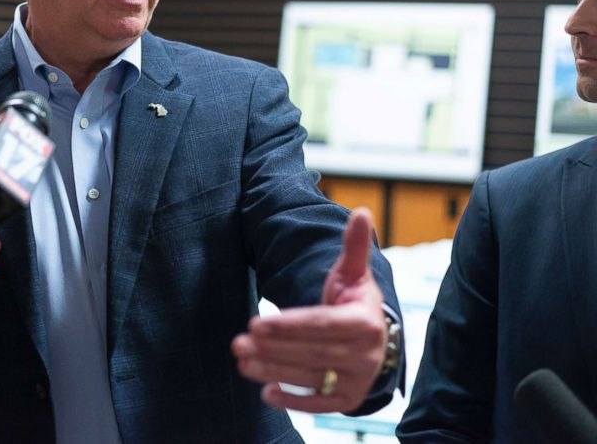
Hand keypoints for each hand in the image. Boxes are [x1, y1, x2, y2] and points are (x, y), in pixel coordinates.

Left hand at [231, 207, 387, 413]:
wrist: (375, 340)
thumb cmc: (354, 302)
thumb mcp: (353, 274)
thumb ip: (354, 246)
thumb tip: (362, 212)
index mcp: (365, 322)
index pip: (321, 324)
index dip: (288, 324)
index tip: (256, 323)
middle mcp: (365, 355)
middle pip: (311, 352)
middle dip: (272, 347)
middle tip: (238, 342)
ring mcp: (357, 381)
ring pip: (310, 376)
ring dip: (272, 370)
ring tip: (242, 360)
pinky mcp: (348, 400)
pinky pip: (318, 403)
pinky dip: (293, 400)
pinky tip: (266, 393)